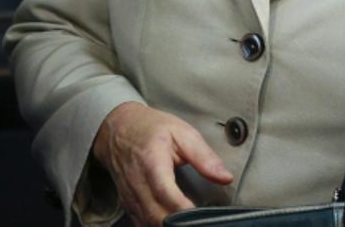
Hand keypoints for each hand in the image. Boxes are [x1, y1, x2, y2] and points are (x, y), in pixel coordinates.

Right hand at [92, 102, 233, 225]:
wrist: (118, 128)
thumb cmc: (151, 128)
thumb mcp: (182, 133)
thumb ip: (204, 157)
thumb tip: (225, 177)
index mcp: (152, 162)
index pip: (165, 193)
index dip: (183, 209)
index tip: (201, 216)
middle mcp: (137, 182)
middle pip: (156, 215)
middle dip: (178, 223)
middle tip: (200, 221)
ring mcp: (130, 195)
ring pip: (147, 223)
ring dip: (168, 226)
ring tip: (189, 222)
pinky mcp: (127, 204)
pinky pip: (140, 224)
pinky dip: (156, 226)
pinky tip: (171, 223)